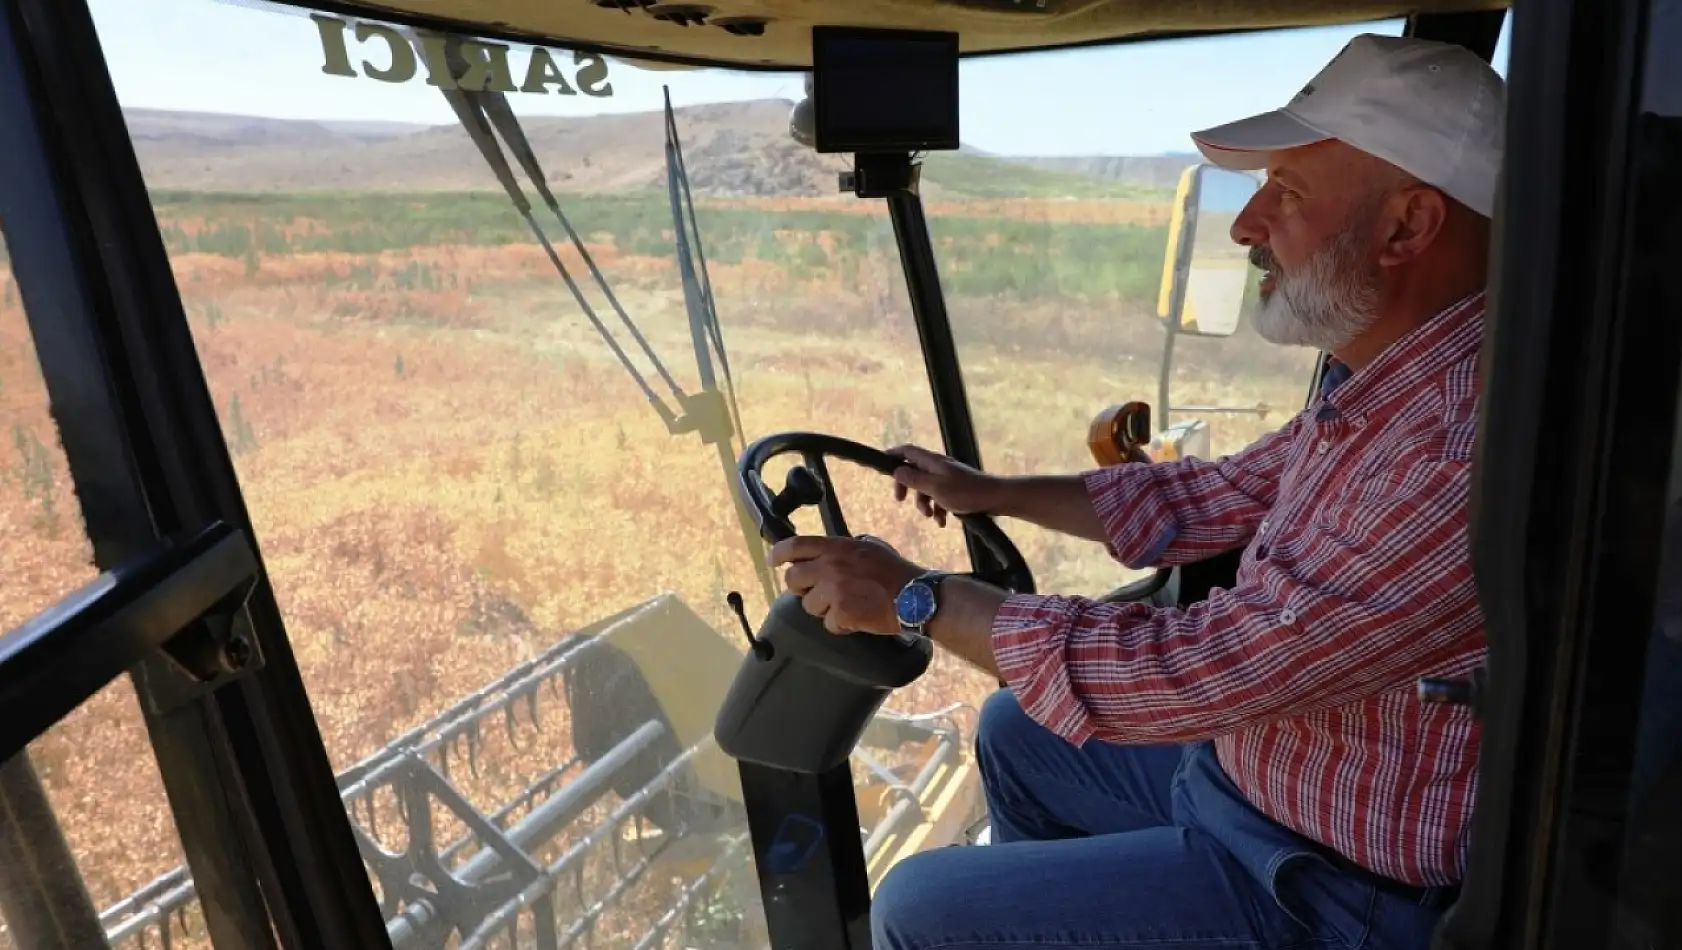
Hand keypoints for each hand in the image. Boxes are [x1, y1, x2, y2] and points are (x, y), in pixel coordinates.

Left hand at [769, 535, 924, 634]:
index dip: (778, 554)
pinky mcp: (840, 614)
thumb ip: (843, 550)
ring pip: (808, 606)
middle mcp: (830, 567)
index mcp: (836, 548)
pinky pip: (828, 624)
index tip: (773, 561)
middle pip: (792, 579)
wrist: (915, 596)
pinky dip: (840, 626)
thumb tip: (825, 555)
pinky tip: (856, 618)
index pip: (795, 546)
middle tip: (816, 592)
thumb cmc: (894, 572)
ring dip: (823, 610)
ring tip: (846, 606)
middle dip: (801, 588)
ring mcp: (834, 591)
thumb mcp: (868, 548)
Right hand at [887, 444, 1004, 527]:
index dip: (893, 454)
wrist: (995, 498)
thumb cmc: (965, 492)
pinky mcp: (955, 489)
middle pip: (913, 471)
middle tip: (901, 500)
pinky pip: (939, 497)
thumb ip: (914, 480)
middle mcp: (938, 466)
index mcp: (932, 461)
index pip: (907, 451)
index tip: (881, 464)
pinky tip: (943, 521)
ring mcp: (947, 477)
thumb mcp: (935, 488)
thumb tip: (897, 471)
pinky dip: (938, 509)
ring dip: (924, 503)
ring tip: (930, 516)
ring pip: (926, 488)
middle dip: (906, 487)